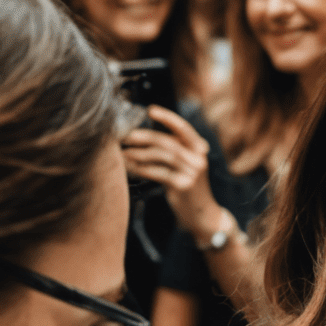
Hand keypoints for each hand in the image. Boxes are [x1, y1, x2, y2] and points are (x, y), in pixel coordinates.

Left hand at [123, 106, 219, 239]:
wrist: (201, 214)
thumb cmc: (188, 187)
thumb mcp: (185, 165)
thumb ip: (173, 150)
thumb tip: (143, 135)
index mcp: (199, 149)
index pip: (183, 128)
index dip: (167, 117)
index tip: (150, 110)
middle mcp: (198, 158)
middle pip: (167, 142)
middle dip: (143, 137)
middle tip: (125, 136)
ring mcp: (193, 172)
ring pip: (161, 156)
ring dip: (138, 154)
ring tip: (123, 153)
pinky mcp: (184, 185)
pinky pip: (157, 172)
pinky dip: (141, 169)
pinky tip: (130, 168)